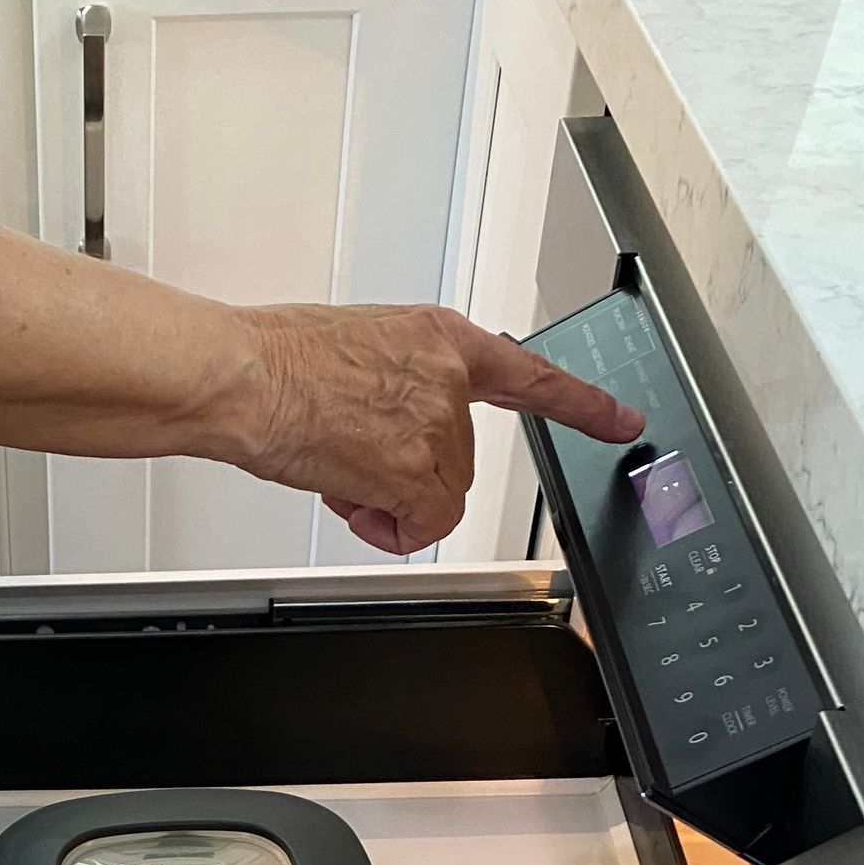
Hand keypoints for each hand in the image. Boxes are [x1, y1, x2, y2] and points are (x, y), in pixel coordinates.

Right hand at [233, 302, 644, 555]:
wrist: (243, 376)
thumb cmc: (276, 363)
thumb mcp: (358, 348)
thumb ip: (398, 382)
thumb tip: (389, 428)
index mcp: (438, 335)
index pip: (526, 374)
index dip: (580, 404)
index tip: (620, 421)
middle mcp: (448, 374)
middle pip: (459, 460)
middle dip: (409, 475)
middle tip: (353, 461)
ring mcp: (436, 421)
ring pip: (438, 496)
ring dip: (391, 500)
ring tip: (339, 469)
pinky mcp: (415, 468)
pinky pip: (424, 526)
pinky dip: (391, 529)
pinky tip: (353, 499)